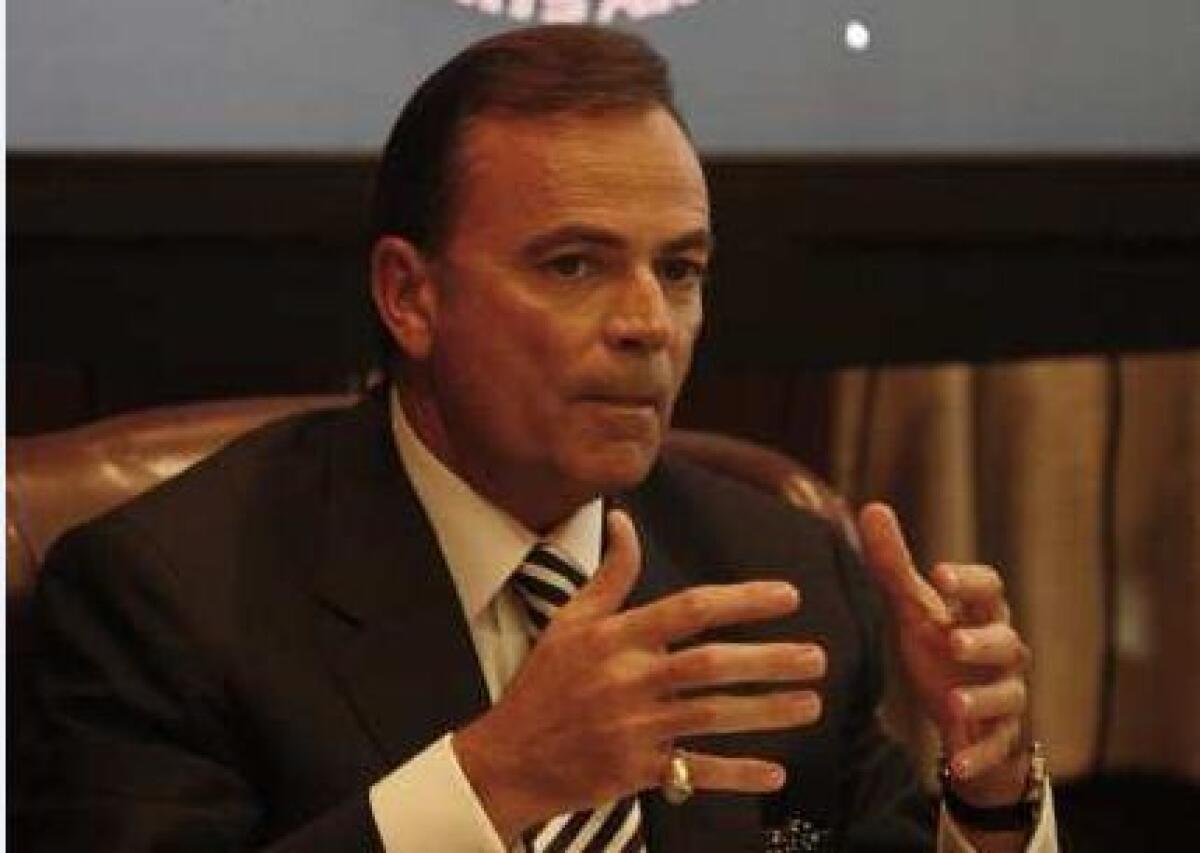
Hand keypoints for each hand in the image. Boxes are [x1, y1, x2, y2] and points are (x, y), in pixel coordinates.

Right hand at [454, 509, 825, 843]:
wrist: (507, 757)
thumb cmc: (543, 683)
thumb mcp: (570, 621)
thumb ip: (608, 575)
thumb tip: (623, 521)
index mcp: (616, 637)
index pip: (689, 609)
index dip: (742, 601)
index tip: (789, 596)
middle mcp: (627, 678)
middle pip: (710, 665)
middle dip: (768, 660)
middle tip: (817, 658)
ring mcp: (632, 726)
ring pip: (711, 716)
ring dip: (766, 712)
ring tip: (812, 706)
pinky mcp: (634, 770)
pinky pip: (694, 771)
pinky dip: (735, 773)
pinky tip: (775, 773)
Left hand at [858, 503, 1032, 805]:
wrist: (967, 714)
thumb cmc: (942, 649)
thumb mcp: (916, 610)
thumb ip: (894, 566)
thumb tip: (873, 507)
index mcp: (980, 615)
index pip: (988, 589)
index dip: (969, 581)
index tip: (941, 573)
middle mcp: (1002, 653)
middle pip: (1005, 642)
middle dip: (982, 641)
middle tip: (954, 641)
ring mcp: (1006, 695)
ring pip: (1007, 695)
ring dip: (982, 698)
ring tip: (954, 703)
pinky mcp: (1001, 736)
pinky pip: (996, 747)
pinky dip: (978, 755)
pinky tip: (955, 762)